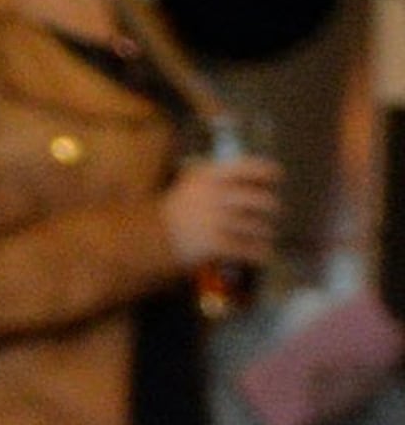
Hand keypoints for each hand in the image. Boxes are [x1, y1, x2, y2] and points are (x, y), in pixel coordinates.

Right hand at [165, 153, 280, 272]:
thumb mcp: (191, 183)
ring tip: (265, 235)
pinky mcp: (215, 245)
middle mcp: (216, 197)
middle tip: (272, 213)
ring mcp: (216, 222)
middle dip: (270, 208)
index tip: (276, 178)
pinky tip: (265, 255)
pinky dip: (260, 253)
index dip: (268, 173)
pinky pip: (247, 249)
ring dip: (265, 232)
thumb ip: (218, 175)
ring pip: (256, 226)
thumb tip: (252, 171)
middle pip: (260, 200)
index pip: (251, 169)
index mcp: (211, 177)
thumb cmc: (174, 210)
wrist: (148, 239)